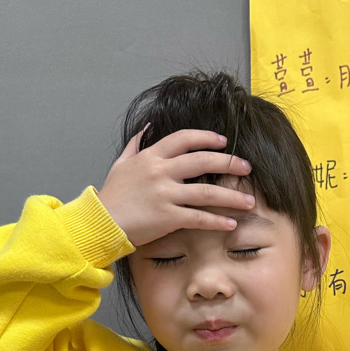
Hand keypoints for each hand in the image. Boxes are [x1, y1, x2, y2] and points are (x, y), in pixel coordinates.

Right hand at [97, 129, 254, 245]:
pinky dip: (217, 221)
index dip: (206, 138)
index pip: (184, 139)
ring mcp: (165, 195)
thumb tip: (150, 126)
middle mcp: (160, 172)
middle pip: (202, 161)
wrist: (100, 223)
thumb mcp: (121, 164)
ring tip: (249, 200)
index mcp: (151, 157)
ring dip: (231, 197)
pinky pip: (199, 218)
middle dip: (228, 162)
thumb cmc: (111, 196)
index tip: (224, 142)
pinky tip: (231, 223)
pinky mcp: (168, 217)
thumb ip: (137, 144)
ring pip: (206, 192)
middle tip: (246, 166)